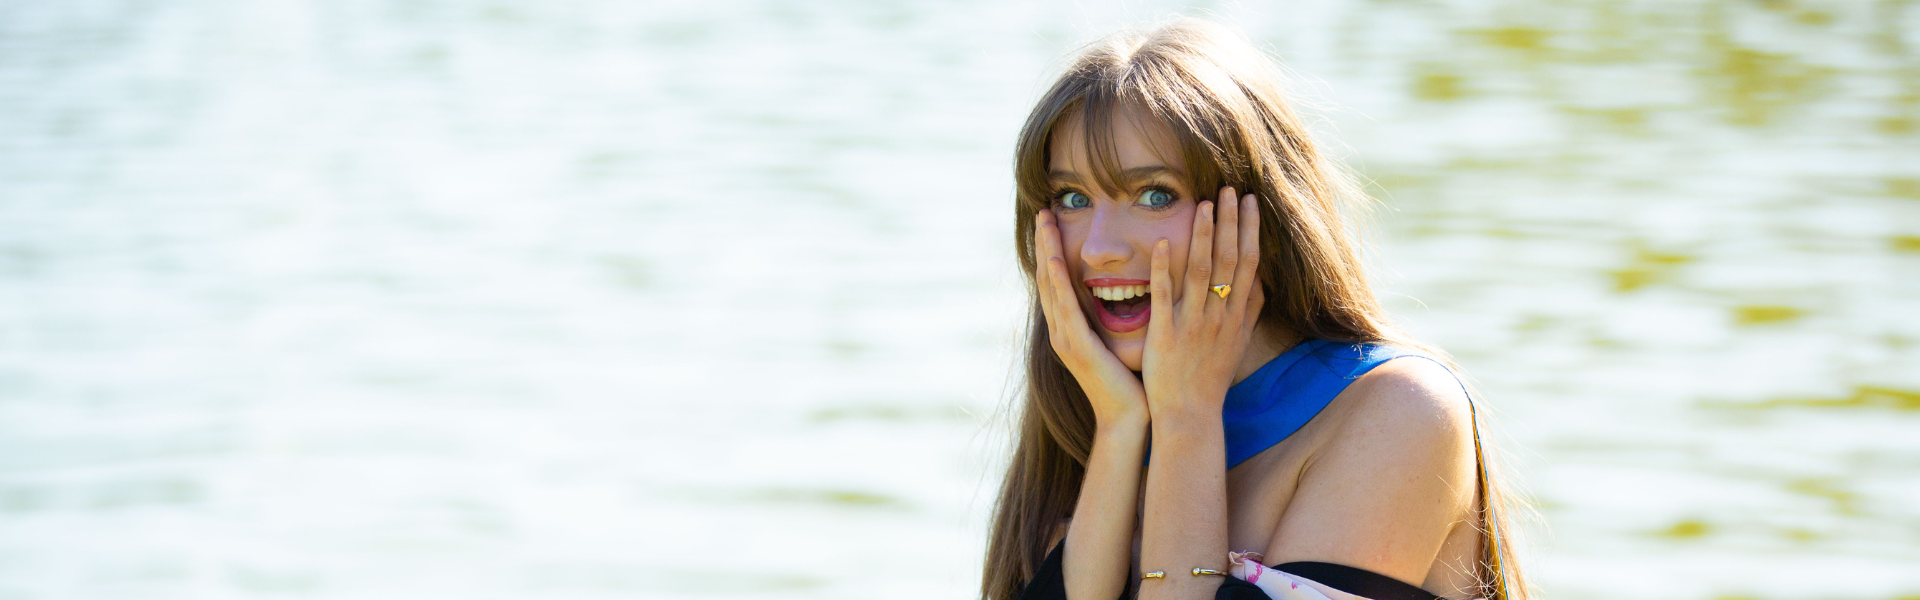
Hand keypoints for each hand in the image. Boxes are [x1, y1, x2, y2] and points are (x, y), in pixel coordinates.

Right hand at [1034, 208, 1148, 426]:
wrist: (1128, 420)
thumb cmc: (1130, 383)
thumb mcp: (1118, 341)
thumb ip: (1115, 317)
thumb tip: (1128, 288)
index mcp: (1072, 329)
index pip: (1058, 282)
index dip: (1053, 250)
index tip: (1053, 222)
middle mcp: (1062, 331)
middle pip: (1048, 278)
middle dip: (1045, 243)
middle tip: (1042, 211)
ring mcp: (1066, 339)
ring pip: (1052, 287)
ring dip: (1048, 252)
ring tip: (1044, 223)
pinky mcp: (1078, 348)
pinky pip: (1066, 308)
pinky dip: (1059, 283)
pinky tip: (1056, 260)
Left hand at [1142, 187, 1263, 418]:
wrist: (1190, 414)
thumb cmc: (1212, 377)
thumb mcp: (1239, 342)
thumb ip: (1250, 310)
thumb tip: (1261, 280)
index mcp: (1236, 316)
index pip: (1248, 264)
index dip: (1249, 230)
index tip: (1249, 201)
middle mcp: (1219, 316)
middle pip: (1228, 261)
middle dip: (1230, 222)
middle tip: (1229, 188)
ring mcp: (1193, 324)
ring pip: (1201, 273)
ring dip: (1202, 236)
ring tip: (1204, 205)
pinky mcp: (1165, 334)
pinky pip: (1164, 297)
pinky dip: (1163, 270)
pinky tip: (1160, 243)